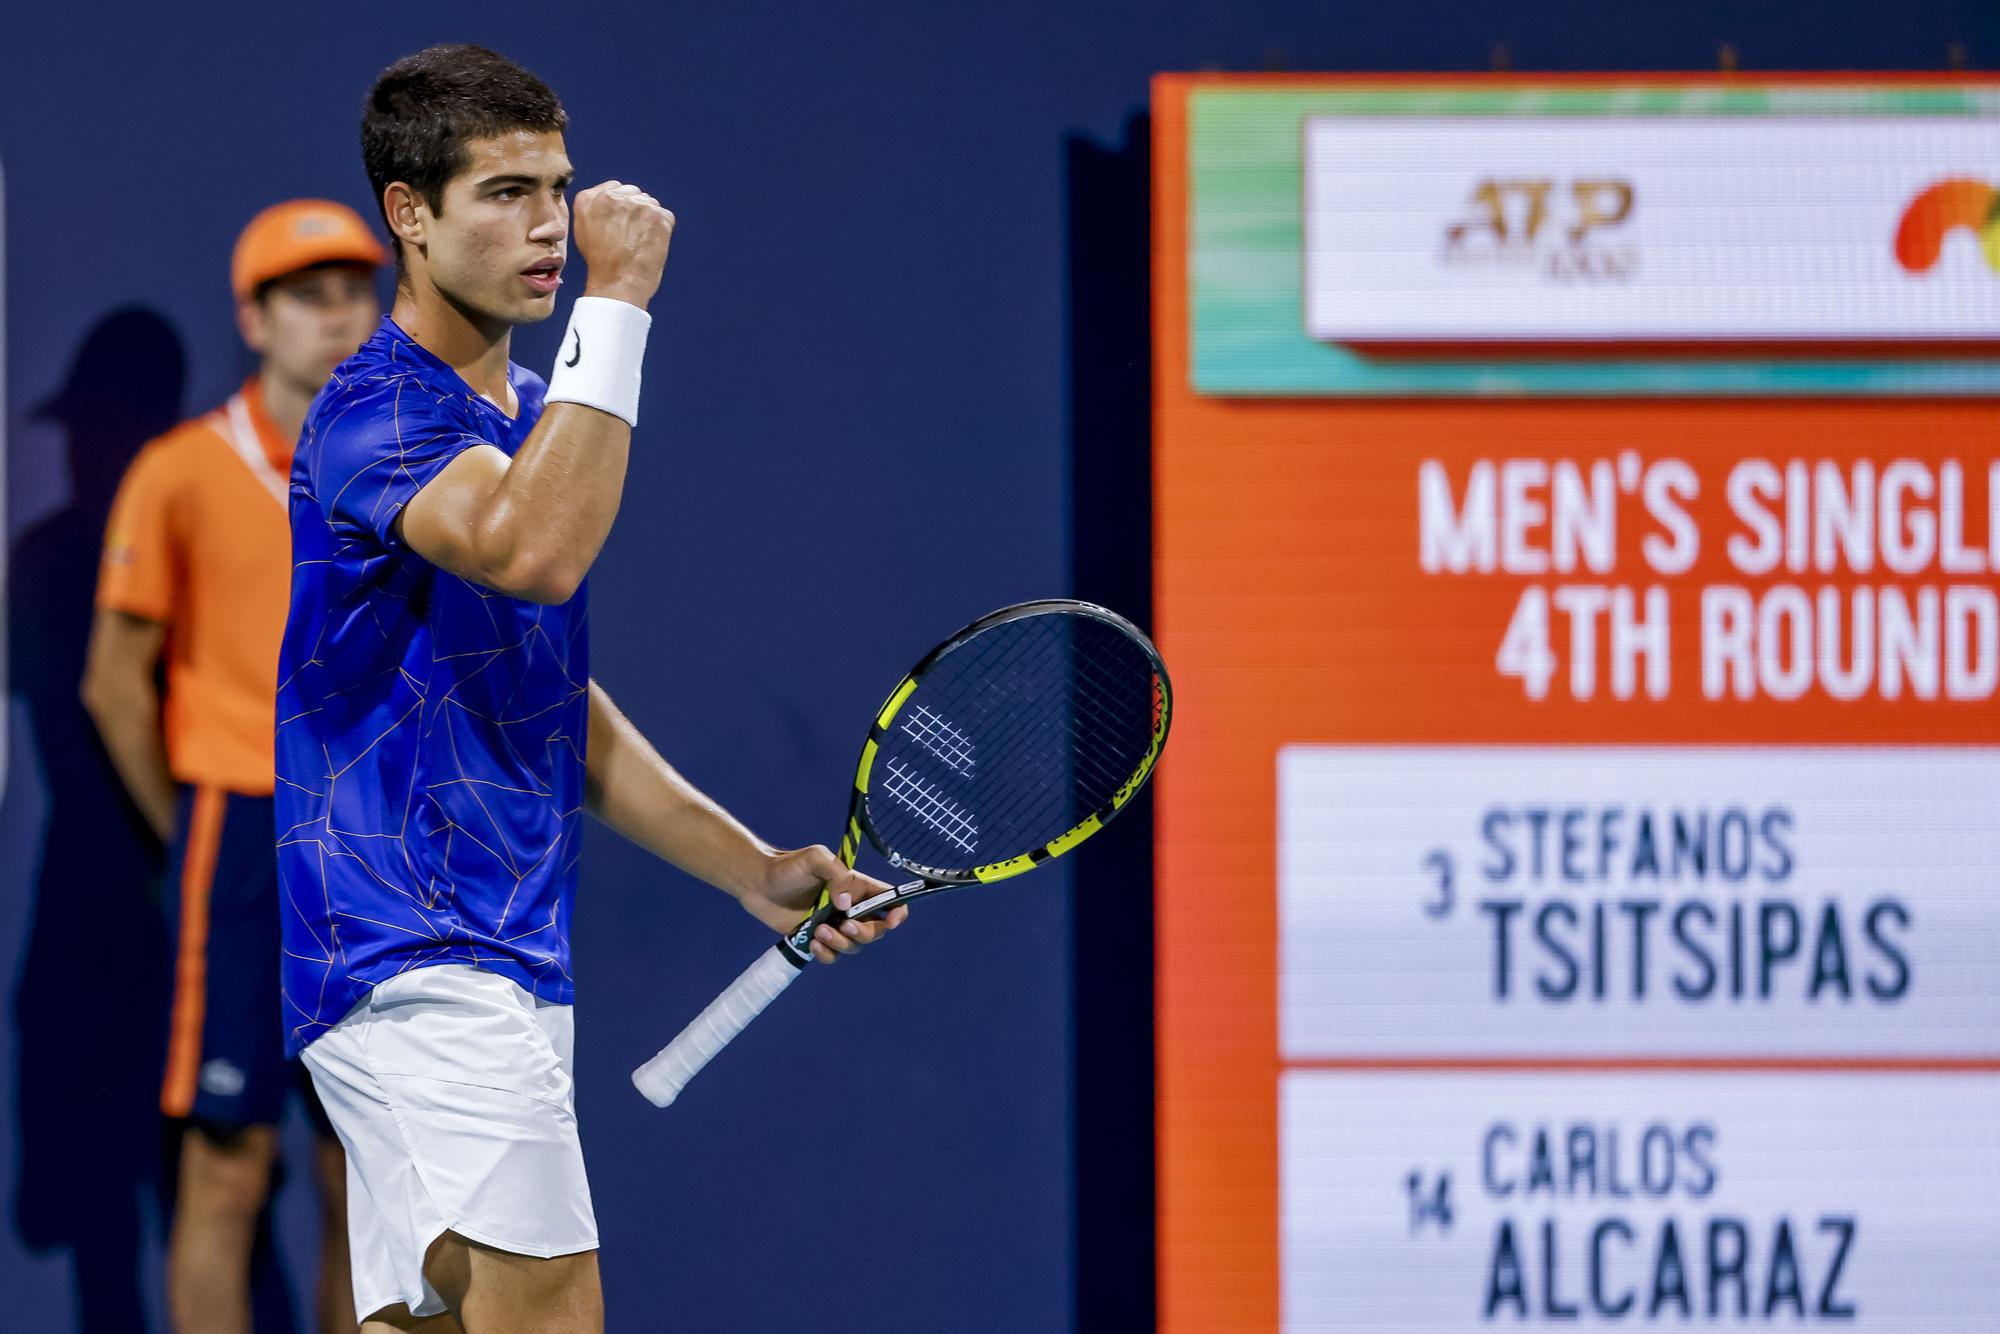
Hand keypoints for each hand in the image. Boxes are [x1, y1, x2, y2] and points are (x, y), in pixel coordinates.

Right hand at [573, 180, 675, 307]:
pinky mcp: (658, 215)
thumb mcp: (583, 230)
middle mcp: (613, 196)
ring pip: (650, 203)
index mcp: (589, 198)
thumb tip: (611, 199)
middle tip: (631, 235)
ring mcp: (637, 204)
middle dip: (635, 210)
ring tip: (640, 242)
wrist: (619, 282)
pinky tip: (651, 244)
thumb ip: (594, 208)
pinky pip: (665, 216)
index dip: (621, 207)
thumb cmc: (601, 263)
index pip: (615, 188)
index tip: (621, 223)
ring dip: (649, 219)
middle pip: (634, 193)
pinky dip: (662, 228)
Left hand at [741, 845, 908, 963]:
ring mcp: (835, 925)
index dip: (898, 912)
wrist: (757, 884)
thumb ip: (836, 875)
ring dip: (841, 943)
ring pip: (854, 945)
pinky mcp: (818, 939)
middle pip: (876, 929)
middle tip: (843, 924)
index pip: (889, 900)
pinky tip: (812, 944)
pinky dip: (827, 954)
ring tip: (818, 931)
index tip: (891, 921)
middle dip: (864, 932)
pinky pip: (833, 956)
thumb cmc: (787, 866)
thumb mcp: (815, 859)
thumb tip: (847, 904)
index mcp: (857, 886)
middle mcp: (850, 908)